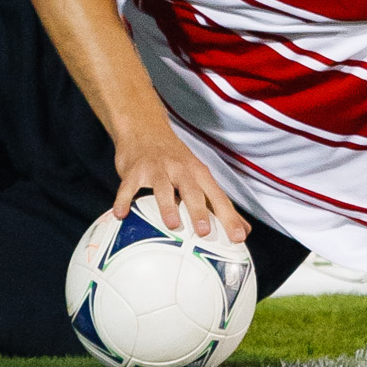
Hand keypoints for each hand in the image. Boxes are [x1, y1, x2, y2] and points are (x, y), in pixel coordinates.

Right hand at [112, 126, 248, 242]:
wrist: (145, 128)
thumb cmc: (176, 160)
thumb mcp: (199, 176)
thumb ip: (219, 204)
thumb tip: (244, 231)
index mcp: (199, 174)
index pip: (218, 197)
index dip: (229, 218)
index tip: (238, 238)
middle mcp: (180, 169)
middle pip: (192, 191)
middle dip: (199, 211)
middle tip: (204, 232)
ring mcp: (156, 168)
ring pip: (163, 188)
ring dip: (168, 205)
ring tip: (172, 224)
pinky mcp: (134, 170)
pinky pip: (128, 186)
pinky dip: (124, 200)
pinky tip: (121, 215)